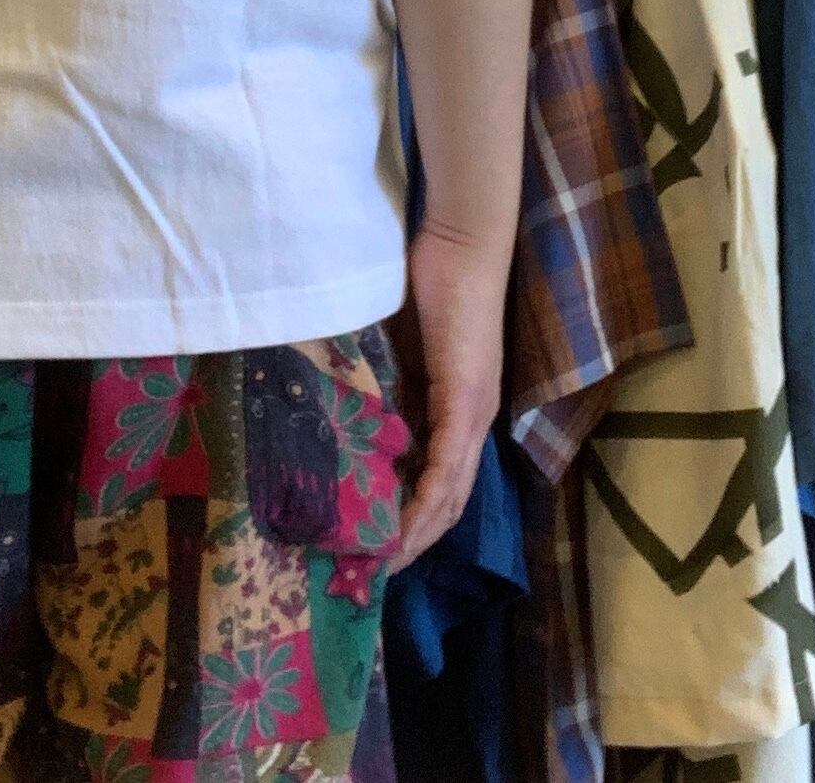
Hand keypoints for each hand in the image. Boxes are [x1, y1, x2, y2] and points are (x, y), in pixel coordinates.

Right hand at [390, 222, 510, 571]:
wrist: (461, 243)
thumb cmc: (429, 280)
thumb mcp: (395, 346)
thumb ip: (379, 378)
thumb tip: (340, 406)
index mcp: (459, 409)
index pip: (442, 481)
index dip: (415, 519)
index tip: (376, 546)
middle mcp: (474, 420)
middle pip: (449, 502)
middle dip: (414, 541)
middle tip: (372, 571)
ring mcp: (474, 412)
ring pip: (451, 494)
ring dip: (420, 533)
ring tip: (384, 564)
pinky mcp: (466, 400)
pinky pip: (447, 466)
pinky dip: (427, 502)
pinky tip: (405, 529)